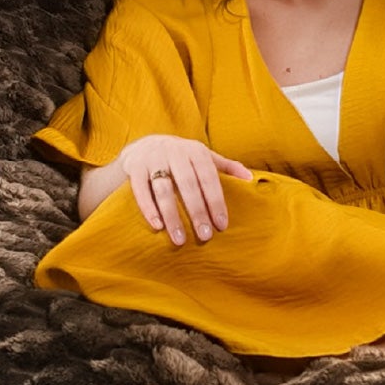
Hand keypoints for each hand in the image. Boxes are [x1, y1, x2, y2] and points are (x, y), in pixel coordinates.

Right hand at [120, 135, 252, 244]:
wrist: (144, 145)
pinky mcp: (134, 167)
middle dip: (197, 212)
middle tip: (204, 236)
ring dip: (172, 216)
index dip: (216, 201)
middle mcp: (174, 152)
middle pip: (187, 184)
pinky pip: (140, 190)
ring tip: (179, 239)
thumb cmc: (181, 157)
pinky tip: (157, 226)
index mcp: (195, 151)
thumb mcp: (203, 156)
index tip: (221, 225)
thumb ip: (226, 166)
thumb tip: (251, 179)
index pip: (209, 177)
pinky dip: (149, 209)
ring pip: (163, 190)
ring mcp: (153, 159)